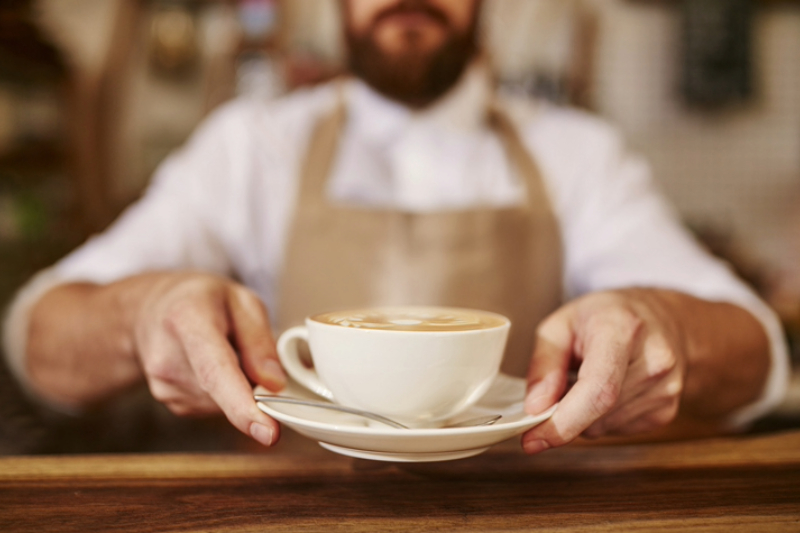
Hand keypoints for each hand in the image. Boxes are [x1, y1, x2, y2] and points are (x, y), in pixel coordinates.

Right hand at [131, 272, 285, 446]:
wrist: (151, 309)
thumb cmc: (201, 300)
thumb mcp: (241, 301)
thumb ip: (260, 341)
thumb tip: (275, 385)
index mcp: (187, 321)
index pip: (216, 372)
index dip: (243, 406)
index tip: (268, 433)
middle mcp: (167, 357)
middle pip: (225, 392)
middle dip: (252, 385)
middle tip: (247, 349)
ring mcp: (164, 385)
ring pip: (224, 404)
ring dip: (237, 386)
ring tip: (221, 350)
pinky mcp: (169, 402)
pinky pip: (215, 407)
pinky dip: (224, 392)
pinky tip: (209, 366)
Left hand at [521, 289, 687, 453]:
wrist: (664, 318)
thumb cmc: (607, 316)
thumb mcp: (561, 323)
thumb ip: (544, 363)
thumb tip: (535, 407)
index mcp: (623, 329)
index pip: (599, 389)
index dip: (564, 421)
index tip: (533, 437)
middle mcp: (654, 360)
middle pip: (596, 413)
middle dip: (562, 414)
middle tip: (555, 389)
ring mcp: (666, 389)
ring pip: (602, 427)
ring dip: (582, 415)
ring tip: (588, 378)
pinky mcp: (667, 411)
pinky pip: (617, 430)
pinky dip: (600, 417)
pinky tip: (608, 389)